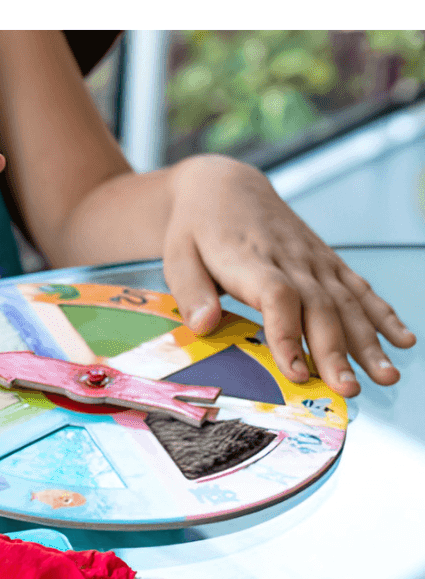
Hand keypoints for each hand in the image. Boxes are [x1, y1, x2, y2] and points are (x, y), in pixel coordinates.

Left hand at [161, 154, 416, 397]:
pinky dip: (382, 314)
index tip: (296, 372)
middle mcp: (290, 259)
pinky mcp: (326, 261)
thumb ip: (190, 292)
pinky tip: (403, 340)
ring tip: (386, 376)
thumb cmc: (196, 229)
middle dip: (336, 352)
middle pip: (319, 308)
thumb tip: (202, 326)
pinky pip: (359, 288)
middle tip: (348, 391)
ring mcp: (314, 260)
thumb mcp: (177, 256)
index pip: (277, 297)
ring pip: (346, 302)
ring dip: (368, 342)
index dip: (288, 334)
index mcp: (250, 260)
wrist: (225, 187)